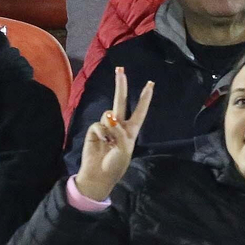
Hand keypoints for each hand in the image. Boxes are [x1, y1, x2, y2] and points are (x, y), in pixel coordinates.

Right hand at [76, 67, 152, 201]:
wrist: (98, 175)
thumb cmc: (116, 164)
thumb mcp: (123, 148)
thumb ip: (118, 131)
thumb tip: (109, 117)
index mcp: (132, 130)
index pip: (140, 110)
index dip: (145, 97)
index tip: (150, 83)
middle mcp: (120, 125)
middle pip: (121, 101)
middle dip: (121, 85)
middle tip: (120, 69)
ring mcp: (106, 127)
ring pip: (108, 114)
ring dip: (109, 126)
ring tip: (108, 142)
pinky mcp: (94, 131)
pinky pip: (98, 125)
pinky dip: (100, 133)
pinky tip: (100, 143)